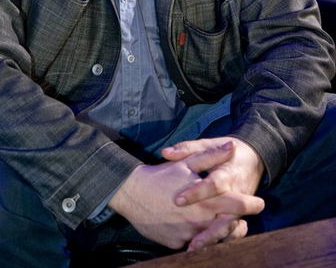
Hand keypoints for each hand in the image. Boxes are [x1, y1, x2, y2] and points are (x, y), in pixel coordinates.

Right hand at [109, 142, 263, 249]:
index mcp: (205, 201)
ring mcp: (188, 235)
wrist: (132, 194)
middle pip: (228, 226)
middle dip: (239, 223)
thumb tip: (232, 147)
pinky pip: (194, 245)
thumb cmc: (161, 176)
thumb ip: (212, 156)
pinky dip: (203, 240)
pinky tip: (204, 233)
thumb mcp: (187, 163)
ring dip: (224, 234)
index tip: (259, 202)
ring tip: (230, 227)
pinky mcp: (177, 243)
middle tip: (244, 220)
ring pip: (214, 239)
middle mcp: (199, 221)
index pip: (236, 205)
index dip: (251, 204)